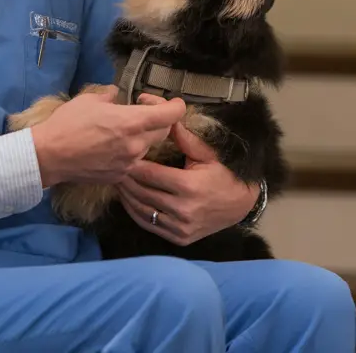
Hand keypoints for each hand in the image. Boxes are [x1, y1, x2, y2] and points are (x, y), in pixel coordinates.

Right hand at [31, 87, 186, 186]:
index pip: (172, 115)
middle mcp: (136, 144)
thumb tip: (116, 94)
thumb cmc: (67, 123)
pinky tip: (112, 147)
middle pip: (164, 131)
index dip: (175, 106)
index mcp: (132, 122)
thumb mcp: (89, 101)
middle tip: (141, 111)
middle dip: (158, 119)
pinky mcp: (120, 176)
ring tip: (123, 130)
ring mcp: (129, 163)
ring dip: (143, 136)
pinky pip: (134, 161)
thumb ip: (110, 96)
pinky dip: (130, 152)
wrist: (48, 156)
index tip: (169, 102)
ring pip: (149, 147)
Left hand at [117, 122, 260, 245]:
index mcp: (188, 185)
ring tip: (118, 182)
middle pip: (142, 192)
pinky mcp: (179, 238)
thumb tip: (165, 118)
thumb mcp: (205, 154)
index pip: (150, 174)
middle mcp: (183, 209)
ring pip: (142, 210)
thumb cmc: (222, 175)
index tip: (123, 155)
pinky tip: (129, 200)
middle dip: (126, 179)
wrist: (240, 205)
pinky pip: (149, 225)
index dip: (133, 165)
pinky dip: (135, 212)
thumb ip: (183, 138)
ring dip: (126, 196)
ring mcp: (180, 227)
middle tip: (114, 168)